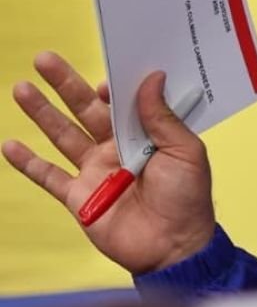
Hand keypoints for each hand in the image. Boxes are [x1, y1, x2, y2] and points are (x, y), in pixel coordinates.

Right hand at [2, 52, 215, 274]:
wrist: (174, 247)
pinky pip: (49, 176)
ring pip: (63, 135)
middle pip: (86, 110)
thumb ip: (163, 117)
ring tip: (22, 88)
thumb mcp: (185, 151)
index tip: (104, 71)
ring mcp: (96, 171)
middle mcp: (118, 148)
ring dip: (42, 112)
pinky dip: (28, 162)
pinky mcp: (80, 197)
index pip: (122, 102)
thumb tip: (152, 77)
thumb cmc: (188, 199)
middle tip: (45, 58)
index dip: (112, 86)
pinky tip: (10, 145)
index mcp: (146, 134)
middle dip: (65, 84)